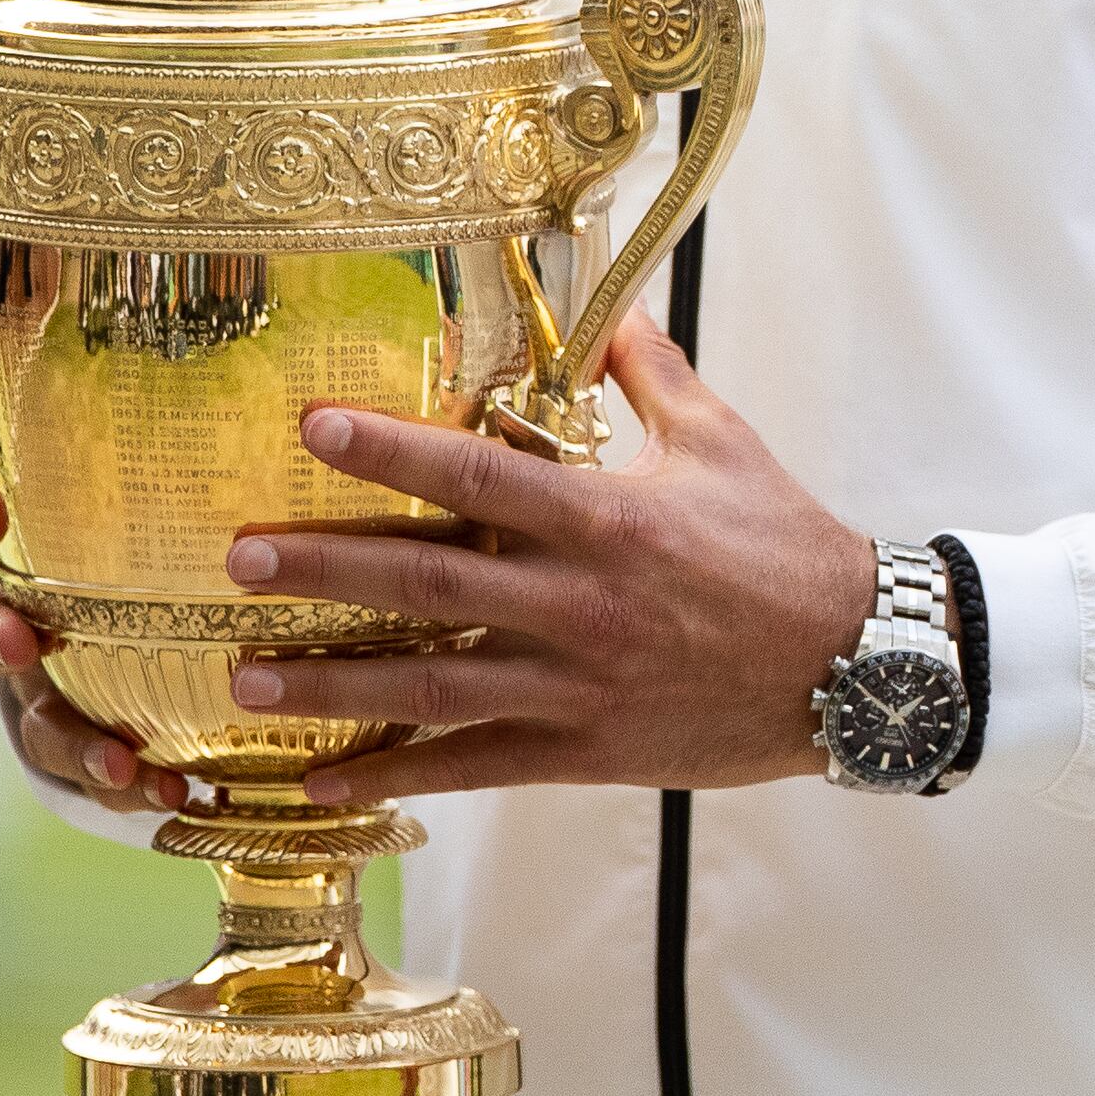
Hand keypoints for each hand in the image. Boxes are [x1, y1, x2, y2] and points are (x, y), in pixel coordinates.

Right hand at [0, 480, 203, 816]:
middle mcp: (36, 627)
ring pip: (42, 722)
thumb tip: (309, 400)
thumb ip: (211, 475)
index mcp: (47, 562)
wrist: (183, 666)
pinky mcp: (92, 749)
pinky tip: (175, 792)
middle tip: (21, 639)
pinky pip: (100, 774)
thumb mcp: (189, 517)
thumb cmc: (186, 568)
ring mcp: (56, 694)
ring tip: (124, 763)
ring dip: (77, 743)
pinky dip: (135, 785)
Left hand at [221, 318, 877, 803]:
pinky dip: (395, 777)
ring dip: (333, 686)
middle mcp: (580, 603)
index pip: (480, 474)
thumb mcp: (722, 443)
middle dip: (326, 570)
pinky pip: (473, 767)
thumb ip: (651, 376)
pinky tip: (326, 784)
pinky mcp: (586, 751)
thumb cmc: (786, 546)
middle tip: (239, 560)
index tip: (312, 428)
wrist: (855, 664)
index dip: (391, 451)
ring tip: (244, 678)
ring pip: (432, 686)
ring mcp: (577, 684)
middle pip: (429, 583)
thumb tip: (605, 311)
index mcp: (608, 518)